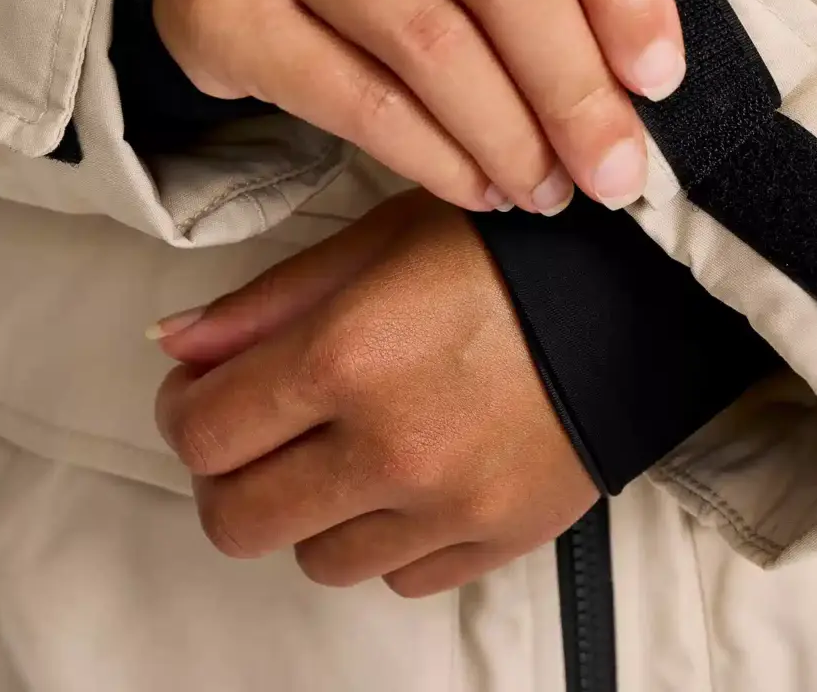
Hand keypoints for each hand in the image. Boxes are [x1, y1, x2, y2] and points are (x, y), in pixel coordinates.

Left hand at [153, 190, 598, 596]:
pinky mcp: (499, 540)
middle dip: (229, 474)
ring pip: (315, 557)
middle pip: (240, 517)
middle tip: (262, 430)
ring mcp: (448, 506)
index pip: (205, 431)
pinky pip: (399, 576)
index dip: (187, 410)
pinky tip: (414, 476)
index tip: (206, 392)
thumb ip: (272, 298)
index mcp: (350, 354)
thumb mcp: (385, 239)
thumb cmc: (509, 249)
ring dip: (312, 509)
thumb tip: (176, 344)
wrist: (640, 291)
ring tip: (349, 450)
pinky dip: (388, 535)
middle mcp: (390, 447)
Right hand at [155, 0, 683, 214]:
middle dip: (577, 87)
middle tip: (615, 172)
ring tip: (547, 191)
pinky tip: (479, 188)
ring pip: (431, 42)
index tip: (659, 77)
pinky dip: (436, 158)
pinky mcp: (221, 6)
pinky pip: (356, 99)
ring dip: (510, 137)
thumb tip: (637, 77)